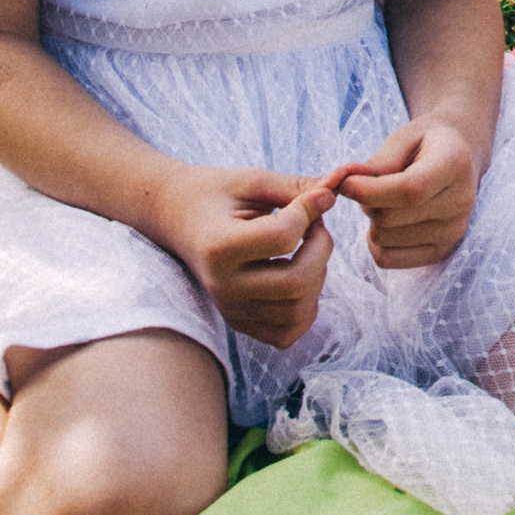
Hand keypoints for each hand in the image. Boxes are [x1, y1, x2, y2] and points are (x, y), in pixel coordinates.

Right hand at [154, 164, 338, 347]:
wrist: (179, 219)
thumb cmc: (217, 194)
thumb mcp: (253, 181)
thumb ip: (295, 188)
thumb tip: (335, 193)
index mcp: (219, 246)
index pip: (282, 237)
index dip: (309, 211)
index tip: (316, 197)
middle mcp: (222, 286)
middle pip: (295, 283)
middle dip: (321, 249)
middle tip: (315, 226)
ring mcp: (231, 309)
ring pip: (297, 311)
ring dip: (318, 276)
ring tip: (306, 249)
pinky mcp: (240, 323)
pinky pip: (287, 333)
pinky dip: (305, 307)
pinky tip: (298, 275)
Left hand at [337, 119, 481, 268]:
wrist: (460, 158)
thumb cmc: (425, 144)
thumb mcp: (404, 137)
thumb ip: (378, 161)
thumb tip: (347, 184)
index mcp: (454, 164)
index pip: (410, 189)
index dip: (370, 190)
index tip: (345, 183)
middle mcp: (460, 203)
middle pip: (389, 217)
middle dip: (367, 201)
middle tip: (372, 183)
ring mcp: (453, 232)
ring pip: (383, 238)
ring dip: (373, 220)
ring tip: (388, 200)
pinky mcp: (441, 252)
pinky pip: (386, 258)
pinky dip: (376, 242)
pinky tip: (389, 222)